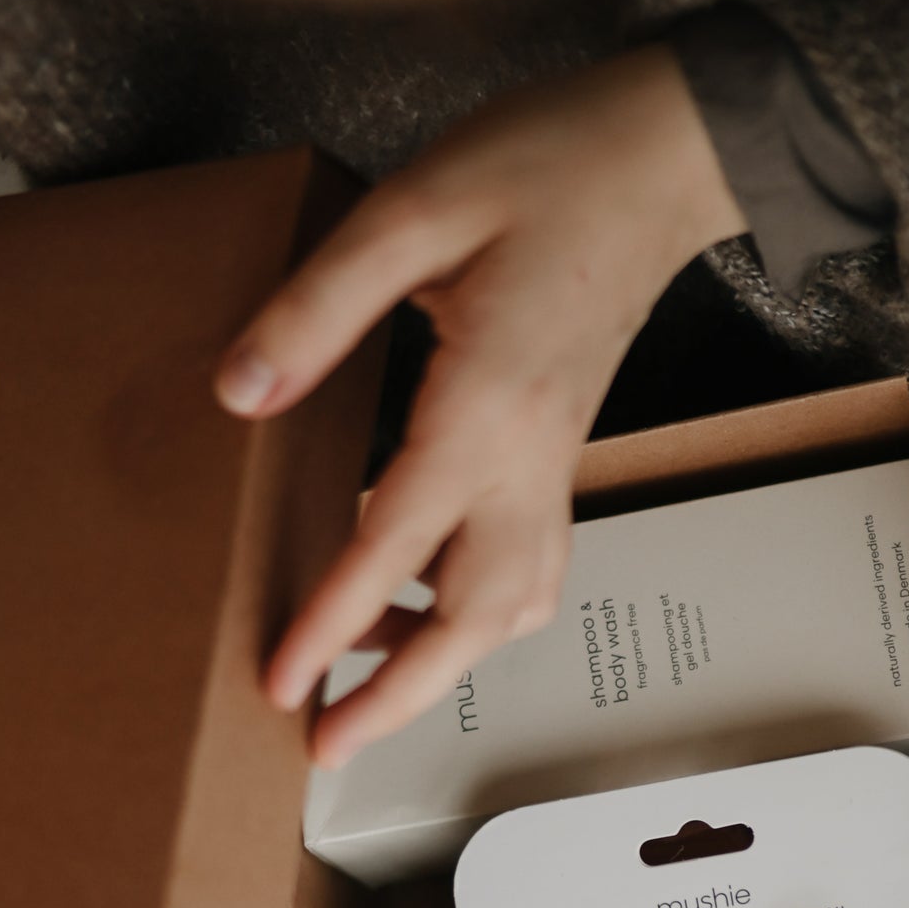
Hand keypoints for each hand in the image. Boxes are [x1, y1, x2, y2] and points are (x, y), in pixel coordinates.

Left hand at [217, 44, 743, 765]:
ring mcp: (556, 466)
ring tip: (366, 689)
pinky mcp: (561, 457)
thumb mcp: (410, 211)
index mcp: (486, 405)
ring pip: (510, 606)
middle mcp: (531, 459)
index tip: (282, 684)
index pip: (398, 547)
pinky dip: (480, 615)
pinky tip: (432, 606)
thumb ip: (320, 308)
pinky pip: (530, 568)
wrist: (663, 159)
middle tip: (330, 747)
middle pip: (474, 620)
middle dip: (402, 698)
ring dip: (443, 665)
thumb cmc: (549, 168)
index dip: (333, 624)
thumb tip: (244, 393)